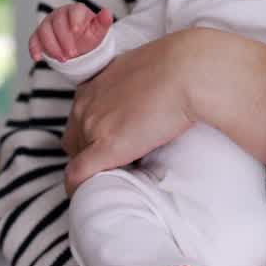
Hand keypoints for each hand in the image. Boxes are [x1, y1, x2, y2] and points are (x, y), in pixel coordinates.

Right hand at [29, 3, 112, 61]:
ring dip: (52, 46)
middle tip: (72, 54)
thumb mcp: (98, 31)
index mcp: (76, 10)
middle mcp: (59, 14)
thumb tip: (107, 12)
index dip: (75, 19)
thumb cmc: (88, 36)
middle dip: (64, 40)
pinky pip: (33, 39)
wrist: (78, 46)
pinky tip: (37, 58)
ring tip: (63, 59)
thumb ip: (103, 22)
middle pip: (58, 23)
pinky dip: (34, 48)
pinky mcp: (38, 35)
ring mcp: (47, 24)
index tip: (76, 30)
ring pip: (44, 31)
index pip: (74, 10)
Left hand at [64, 28, 265, 193]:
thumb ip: (139, 85)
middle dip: (91, 153)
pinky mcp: (107, 147)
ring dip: (93, 169)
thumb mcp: (147, 70)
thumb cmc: (181, 67)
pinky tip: (90, 198)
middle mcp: (86, 104)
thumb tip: (154, 97)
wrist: (190, 71)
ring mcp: (94, 126)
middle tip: (118, 164)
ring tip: (116, 178)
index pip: (80, 118)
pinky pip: (79, 175)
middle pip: (75, 140)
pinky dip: (80, 188)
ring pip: (77, 158)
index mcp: (95, 85)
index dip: (93, 136)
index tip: (112, 145)